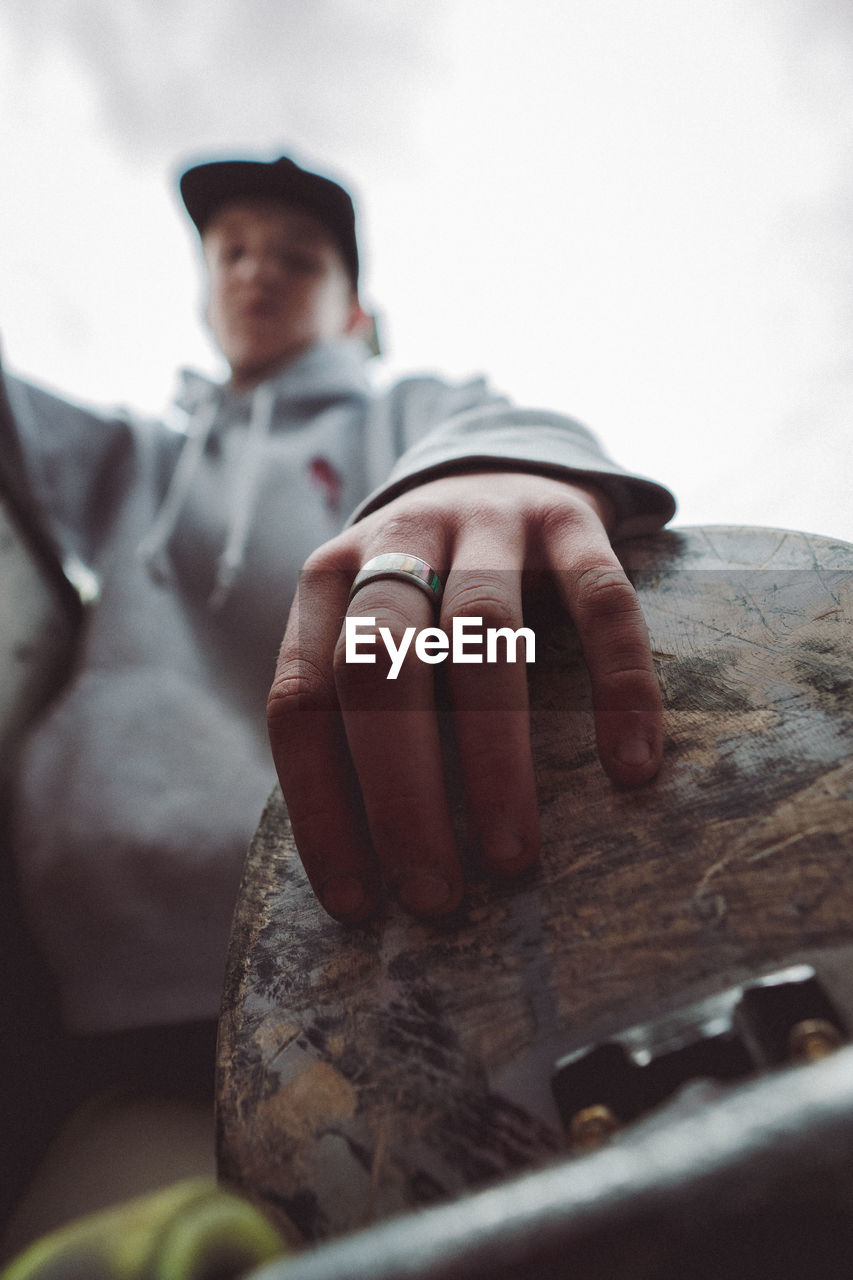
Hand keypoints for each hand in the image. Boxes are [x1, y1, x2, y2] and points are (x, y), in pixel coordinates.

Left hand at [267, 471, 663, 921]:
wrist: (501, 462)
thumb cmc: (432, 585)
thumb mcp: (371, 624)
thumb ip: (359, 707)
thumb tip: (371, 862)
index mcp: (328, 582)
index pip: (302, 700)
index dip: (321, 807)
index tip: (359, 903)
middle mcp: (398, 542)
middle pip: (381, 665)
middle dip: (400, 790)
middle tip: (436, 893)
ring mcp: (487, 522)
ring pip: (484, 636)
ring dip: (493, 755)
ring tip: (511, 856)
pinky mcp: (571, 517)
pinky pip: (601, 601)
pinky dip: (617, 685)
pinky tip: (630, 767)